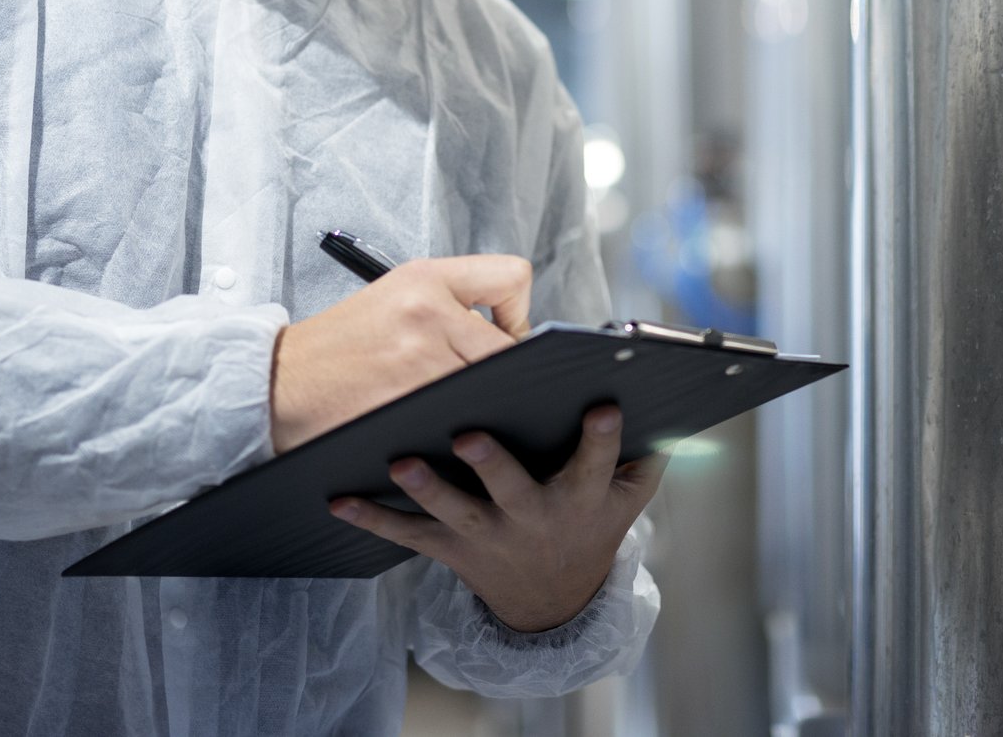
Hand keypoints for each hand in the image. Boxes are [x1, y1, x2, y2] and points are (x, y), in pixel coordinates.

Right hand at [270, 255, 531, 450]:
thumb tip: (512, 338)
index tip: (501, 337)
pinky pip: (462, 420)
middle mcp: (428, 310)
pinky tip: (437, 429)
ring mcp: (420, 358)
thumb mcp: (392, 298)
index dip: (518, 315)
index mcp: (425, 278)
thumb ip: (450, 306)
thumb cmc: (338, 347)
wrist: (277, 383)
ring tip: (457, 410)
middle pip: (509, 348)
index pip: (511, 278)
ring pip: (492, 388)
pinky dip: (458, 430)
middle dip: (504, 374)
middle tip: (482, 388)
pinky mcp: (409, 403)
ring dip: (484, 406)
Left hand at [327, 405, 668, 633]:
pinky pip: (407, 535)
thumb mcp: (628, 499)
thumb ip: (645, 453)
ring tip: (399, 462)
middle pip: (512, 489)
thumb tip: (663, 401)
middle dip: (491, 463)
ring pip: (453, 513)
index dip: (602, 437)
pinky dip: (372, 518)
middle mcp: (531, 518)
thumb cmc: (590, 526)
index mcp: (579, 499)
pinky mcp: (450, 550)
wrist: (552, 601)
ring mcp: (487, 536)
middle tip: (468, 434)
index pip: (596, 463)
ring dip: (426, 489)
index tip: (602, 404)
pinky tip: (338, 498)